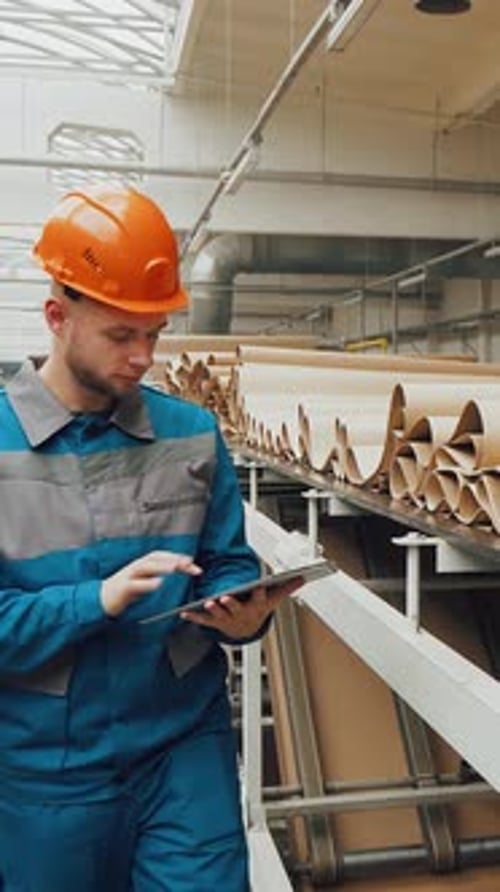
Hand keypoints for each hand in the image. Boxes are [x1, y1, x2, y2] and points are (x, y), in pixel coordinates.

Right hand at [101, 551, 201, 617]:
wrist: (102, 599)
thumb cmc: (125, 590)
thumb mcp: (143, 580)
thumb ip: (156, 574)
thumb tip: (177, 568)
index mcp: (142, 564)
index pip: (161, 557)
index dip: (176, 557)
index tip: (192, 561)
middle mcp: (136, 566)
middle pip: (156, 558)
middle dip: (173, 560)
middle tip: (189, 564)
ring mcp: (129, 576)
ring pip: (146, 567)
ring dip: (161, 566)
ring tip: (175, 568)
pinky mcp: (123, 587)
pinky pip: (135, 584)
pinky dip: (147, 583)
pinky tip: (158, 584)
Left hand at [180, 575, 303, 638]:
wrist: (246, 631)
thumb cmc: (259, 610)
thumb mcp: (273, 600)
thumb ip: (287, 587)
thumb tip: (303, 577)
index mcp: (256, 605)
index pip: (259, 597)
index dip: (259, 591)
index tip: (258, 585)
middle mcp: (241, 613)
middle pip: (236, 608)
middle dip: (231, 603)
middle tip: (225, 597)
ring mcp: (228, 619)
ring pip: (220, 614)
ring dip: (213, 609)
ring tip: (206, 603)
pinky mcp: (215, 622)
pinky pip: (204, 621)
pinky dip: (194, 617)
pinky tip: (184, 613)